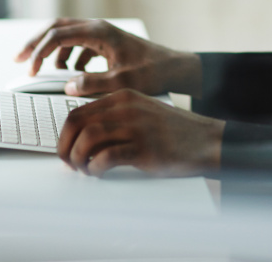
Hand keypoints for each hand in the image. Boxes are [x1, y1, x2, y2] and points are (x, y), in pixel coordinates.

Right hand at [14, 18, 202, 96]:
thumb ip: (94, 83)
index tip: (29, 70)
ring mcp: (102, 33)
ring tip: (46, 72)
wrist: (175, 68)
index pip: (58, 34)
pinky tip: (71, 74)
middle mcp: (98, 27)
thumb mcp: (123, 81)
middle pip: (57, 28)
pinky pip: (78, 44)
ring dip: (52, 51)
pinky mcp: (106, 42)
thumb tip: (68, 86)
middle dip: (36, 43)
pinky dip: (68, 57)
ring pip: (66, 35)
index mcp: (99, 31)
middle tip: (18, 59)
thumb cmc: (153, 72)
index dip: (39, 52)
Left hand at [58, 89, 223, 176]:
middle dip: (65, 146)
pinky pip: (108, 156)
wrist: (207, 139)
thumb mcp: (141, 113)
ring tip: (84, 170)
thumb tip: (83, 138)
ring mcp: (136, 126)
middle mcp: (126, 108)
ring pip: (88, 138)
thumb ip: (115, 118)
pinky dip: (96, 168)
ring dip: (78, 158)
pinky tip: (98, 173)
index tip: (64, 148)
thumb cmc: (174, 131)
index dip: (64, 134)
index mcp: (123, 97)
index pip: (78, 110)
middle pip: (78, 122)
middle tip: (67, 162)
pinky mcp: (145, 148)